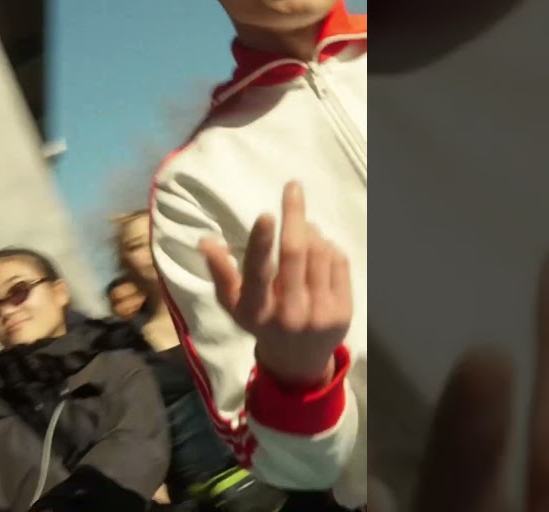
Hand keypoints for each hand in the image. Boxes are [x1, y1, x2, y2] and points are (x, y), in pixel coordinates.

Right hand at [201, 181, 351, 385]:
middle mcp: (289, 314)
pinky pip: (338, 261)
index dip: (262, 242)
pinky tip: (318, 253)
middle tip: (293, 187)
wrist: (298, 361)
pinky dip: (328, 247)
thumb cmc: (260, 322)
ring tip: (303, 232)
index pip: (259, 273)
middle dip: (294, 214)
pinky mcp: (343, 311)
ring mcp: (319, 313)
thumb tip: (205, 241)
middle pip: (295, 254)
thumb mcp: (234, 304)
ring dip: (311, 231)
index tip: (266, 214)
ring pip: (319, 252)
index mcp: (256, 310)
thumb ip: (220, 273)